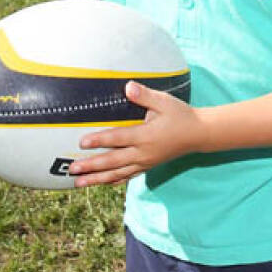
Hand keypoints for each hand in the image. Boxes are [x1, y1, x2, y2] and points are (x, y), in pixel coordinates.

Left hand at [69, 82, 204, 186]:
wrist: (198, 134)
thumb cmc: (181, 115)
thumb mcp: (164, 102)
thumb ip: (145, 95)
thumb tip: (127, 87)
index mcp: (146, 136)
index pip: (118, 138)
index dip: (100, 140)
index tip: (82, 142)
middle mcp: (144, 153)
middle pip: (113, 162)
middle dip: (92, 166)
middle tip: (72, 169)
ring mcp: (145, 162)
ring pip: (117, 174)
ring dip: (97, 179)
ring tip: (78, 183)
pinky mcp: (148, 166)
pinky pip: (127, 176)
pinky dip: (112, 181)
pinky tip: (100, 183)